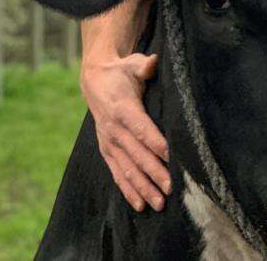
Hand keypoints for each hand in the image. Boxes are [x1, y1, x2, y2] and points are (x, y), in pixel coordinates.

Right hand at [81, 52, 170, 211]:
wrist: (95, 80)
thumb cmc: (121, 72)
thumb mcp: (132, 64)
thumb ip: (143, 66)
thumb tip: (153, 63)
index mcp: (122, 109)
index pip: (141, 128)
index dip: (156, 142)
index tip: (171, 156)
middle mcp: (114, 130)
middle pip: (137, 154)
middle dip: (154, 172)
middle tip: (172, 187)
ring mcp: (109, 143)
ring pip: (128, 170)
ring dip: (143, 187)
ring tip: (160, 203)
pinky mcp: (107, 151)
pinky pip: (118, 174)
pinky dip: (128, 190)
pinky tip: (140, 205)